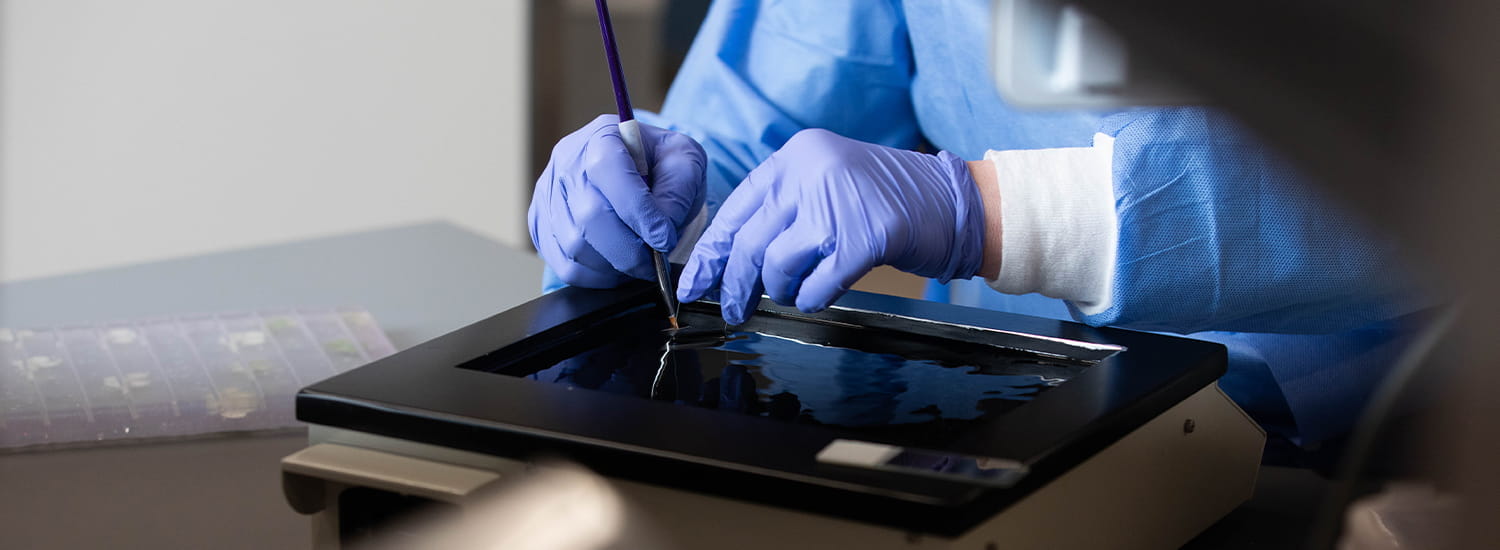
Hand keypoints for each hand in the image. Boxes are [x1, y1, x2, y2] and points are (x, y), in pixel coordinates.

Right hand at [529, 115, 705, 287]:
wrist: (638, 172)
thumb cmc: (659, 166)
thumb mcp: (684, 162)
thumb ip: (677, 191)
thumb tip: (659, 232)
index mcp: (602, 137)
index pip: (609, 171)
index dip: (639, 211)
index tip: (664, 238)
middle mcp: (567, 163)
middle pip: (589, 216)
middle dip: (630, 249)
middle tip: (655, 261)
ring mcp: (548, 195)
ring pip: (574, 246)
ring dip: (614, 265)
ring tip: (638, 262)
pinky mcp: (541, 225)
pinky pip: (564, 265)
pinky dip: (596, 277)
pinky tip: (617, 267)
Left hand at [677, 129, 985, 323]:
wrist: (953, 201)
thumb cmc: (885, 201)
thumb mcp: (825, 185)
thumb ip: (782, 209)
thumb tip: (728, 259)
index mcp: (795, 156)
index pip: (734, 209)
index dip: (710, 252)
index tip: (694, 283)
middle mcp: (813, 171)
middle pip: (749, 242)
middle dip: (735, 284)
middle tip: (732, 309)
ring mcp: (840, 203)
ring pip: (777, 266)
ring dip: (781, 292)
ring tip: (793, 293)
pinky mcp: (866, 237)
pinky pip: (816, 285)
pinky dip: (811, 299)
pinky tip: (818, 296)